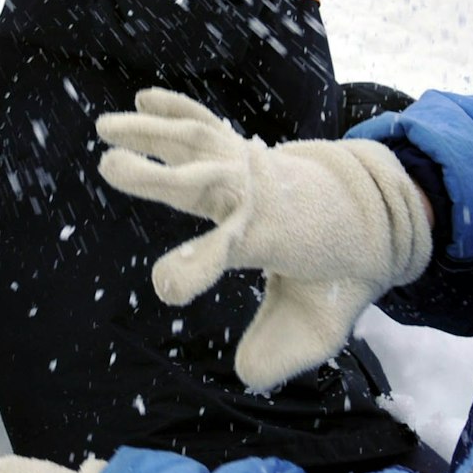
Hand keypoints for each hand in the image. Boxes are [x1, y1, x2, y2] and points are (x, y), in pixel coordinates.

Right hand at [96, 89, 433, 390]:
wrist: (367, 220)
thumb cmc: (333, 278)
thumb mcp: (322, 325)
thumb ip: (284, 352)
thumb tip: (248, 374)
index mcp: (275, 238)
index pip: (233, 248)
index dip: (198, 265)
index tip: (165, 286)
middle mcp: (259, 197)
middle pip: (206, 183)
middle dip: (159, 176)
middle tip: (109, 165)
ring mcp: (252, 168)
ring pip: (201, 143)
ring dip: (153, 132)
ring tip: (105, 126)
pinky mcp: (244, 153)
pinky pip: (211, 125)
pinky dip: (179, 107)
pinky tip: (145, 98)